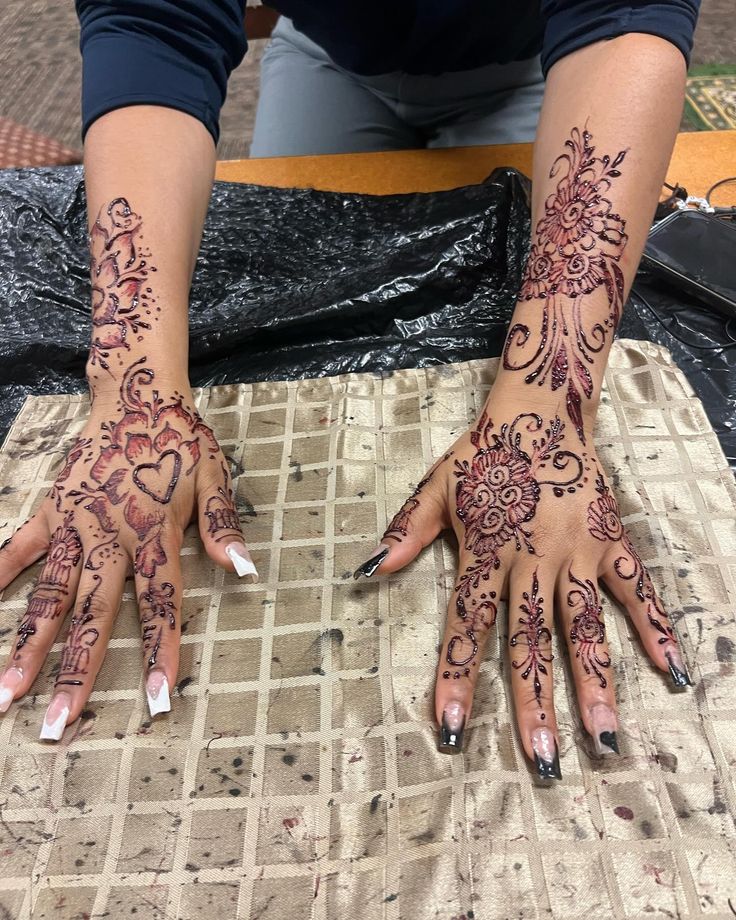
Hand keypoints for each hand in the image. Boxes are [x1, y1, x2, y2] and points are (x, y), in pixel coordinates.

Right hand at [0, 367, 255, 736]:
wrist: (137, 392)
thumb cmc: (180, 440)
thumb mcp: (214, 477)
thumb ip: (224, 526)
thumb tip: (246, 570)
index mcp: (155, 533)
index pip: (161, 602)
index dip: (163, 651)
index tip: (158, 702)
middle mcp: (111, 536)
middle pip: (93, 614)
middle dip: (75, 672)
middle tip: (55, 726)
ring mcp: (75, 525)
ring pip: (48, 594)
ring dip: (26, 644)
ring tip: (4, 693)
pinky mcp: (51, 510)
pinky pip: (18, 548)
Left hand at [354, 392, 690, 778]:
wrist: (539, 413)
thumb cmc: (483, 455)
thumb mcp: (436, 488)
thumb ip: (406, 532)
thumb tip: (368, 570)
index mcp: (486, 553)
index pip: (467, 626)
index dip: (458, 678)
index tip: (453, 729)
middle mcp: (532, 560)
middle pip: (533, 642)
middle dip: (537, 705)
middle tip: (545, 762)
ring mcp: (577, 554)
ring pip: (586, 627)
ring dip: (596, 683)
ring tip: (604, 738)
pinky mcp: (611, 542)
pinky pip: (637, 590)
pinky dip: (655, 628)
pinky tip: (672, 671)